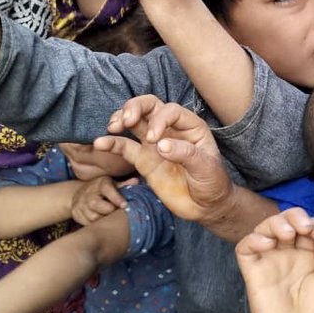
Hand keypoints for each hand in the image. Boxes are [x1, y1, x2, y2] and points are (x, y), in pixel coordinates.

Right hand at [70, 174, 130, 224]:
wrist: (78, 193)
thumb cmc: (101, 189)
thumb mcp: (112, 184)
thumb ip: (124, 185)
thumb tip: (136, 182)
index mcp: (100, 184)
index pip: (107, 189)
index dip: (116, 198)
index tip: (125, 205)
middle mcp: (89, 193)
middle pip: (97, 204)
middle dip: (109, 211)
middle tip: (118, 214)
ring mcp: (81, 204)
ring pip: (92, 217)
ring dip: (103, 220)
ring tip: (111, 219)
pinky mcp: (76, 213)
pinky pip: (86, 223)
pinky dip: (95, 225)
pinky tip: (102, 223)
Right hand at [94, 96, 231, 221]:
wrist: (206, 206)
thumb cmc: (213, 183)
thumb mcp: (206, 168)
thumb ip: (186, 154)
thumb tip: (160, 145)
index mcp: (190, 126)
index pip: (170, 111)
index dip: (158, 120)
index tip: (153, 139)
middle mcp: (171, 130)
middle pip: (149, 106)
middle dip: (135, 107)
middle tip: (126, 120)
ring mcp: (155, 143)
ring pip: (135, 122)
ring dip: (121, 119)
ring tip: (113, 127)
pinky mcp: (144, 160)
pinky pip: (125, 147)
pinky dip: (112, 143)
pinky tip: (100, 143)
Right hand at [236, 209, 313, 312]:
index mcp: (309, 255)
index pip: (307, 226)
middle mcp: (288, 254)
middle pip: (286, 221)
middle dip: (295, 215)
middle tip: (304, 228)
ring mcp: (269, 261)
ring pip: (264, 227)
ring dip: (276, 222)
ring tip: (287, 234)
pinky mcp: (252, 271)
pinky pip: (244, 247)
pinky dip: (253, 238)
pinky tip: (267, 243)